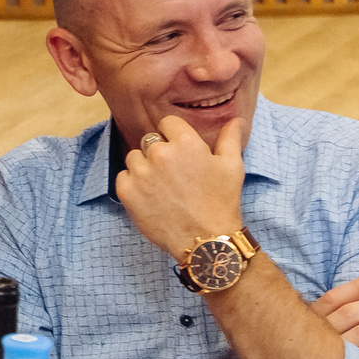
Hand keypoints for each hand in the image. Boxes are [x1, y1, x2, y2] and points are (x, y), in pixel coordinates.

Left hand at [113, 114, 246, 260]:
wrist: (206, 240)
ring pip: (134, 158)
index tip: (179, 153)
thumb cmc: (221, 202)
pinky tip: (149, 197)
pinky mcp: (127, 191)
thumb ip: (230, 138)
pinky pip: (122, 177)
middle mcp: (160, 153)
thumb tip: (236, 119)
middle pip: (150, 141)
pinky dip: (132, 185)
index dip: (173, 136)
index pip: (167, 123)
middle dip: (159, 154)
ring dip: (144, 168)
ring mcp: (141, 173)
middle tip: (173, 175)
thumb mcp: (232, 167)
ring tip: (161, 187)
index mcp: (185, 143)